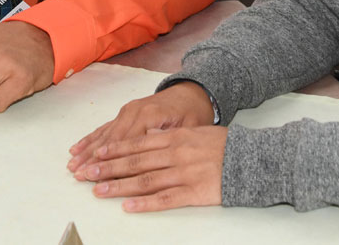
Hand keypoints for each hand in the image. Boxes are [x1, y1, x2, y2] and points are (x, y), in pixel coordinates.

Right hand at [67, 82, 214, 170]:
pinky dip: (90, 139)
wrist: (192, 92)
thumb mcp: (190, 128)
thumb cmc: (194, 113)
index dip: (113, 163)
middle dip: (93, 159)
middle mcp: (135, 111)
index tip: (99, 177)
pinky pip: (105, 127)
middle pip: (111, 141)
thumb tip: (146, 154)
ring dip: (87, 151)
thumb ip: (168, 139)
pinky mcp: (126, 112)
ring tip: (72, 166)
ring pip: (104, 135)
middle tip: (78, 175)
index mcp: (150, 115)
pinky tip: (78, 148)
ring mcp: (128, 111)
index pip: (127, 145)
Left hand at [74, 125, 227, 211]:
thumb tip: (149, 138)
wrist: (252, 158)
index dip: (114, 149)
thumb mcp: (195, 132)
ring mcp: (184, 173)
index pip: (137, 143)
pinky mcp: (194, 192)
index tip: (95, 155)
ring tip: (99, 192)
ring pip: (144, 180)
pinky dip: (144, 203)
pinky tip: (128, 206)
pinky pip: (165, 199)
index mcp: (175, 137)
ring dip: (119, 186)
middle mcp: (175, 153)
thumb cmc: (224, 145)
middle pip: (135, 161)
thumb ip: (171, 137)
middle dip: (108, 168)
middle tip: (87, 174)